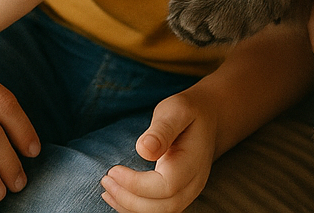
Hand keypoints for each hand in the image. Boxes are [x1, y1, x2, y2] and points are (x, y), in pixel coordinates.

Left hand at [100, 90, 217, 212]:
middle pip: (162, 207)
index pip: (166, 186)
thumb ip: (162, 129)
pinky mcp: (178, 195)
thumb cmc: (188, 112)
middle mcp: (194, 183)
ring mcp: (188, 193)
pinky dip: (135, 208)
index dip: (136, 184)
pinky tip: (117, 196)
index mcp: (193, 162)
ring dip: (130, 207)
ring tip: (107, 189)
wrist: (208, 119)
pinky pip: (157, 211)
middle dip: (129, 199)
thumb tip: (144, 149)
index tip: (113, 170)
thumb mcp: (176, 110)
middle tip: (105, 180)